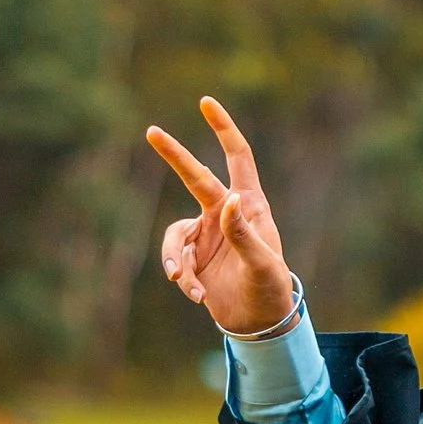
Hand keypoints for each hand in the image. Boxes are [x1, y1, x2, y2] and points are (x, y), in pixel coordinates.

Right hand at [145, 97, 294, 336]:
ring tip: (186, 283)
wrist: (258, 320)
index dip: (223, 130)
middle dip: (173, 154)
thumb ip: (244, 232)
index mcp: (250, 205)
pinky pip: (175, 259)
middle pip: (194, 176)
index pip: (237, 158)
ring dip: (176, 258)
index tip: (205, 103)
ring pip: (174, 233)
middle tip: (152, 130)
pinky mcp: (192, 256)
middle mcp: (224, 212)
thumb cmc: (270, 288)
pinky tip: (196, 295)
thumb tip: (229, 200)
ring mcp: (205, 233)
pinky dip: (182, 278)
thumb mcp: (262, 262)